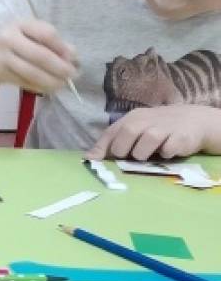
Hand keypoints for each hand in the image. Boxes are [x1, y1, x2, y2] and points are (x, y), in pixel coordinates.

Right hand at [0, 19, 78, 94]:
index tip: (73, 57)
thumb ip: (51, 41)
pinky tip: (49, 88)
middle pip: (40, 56)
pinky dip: (41, 87)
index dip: (62, 47)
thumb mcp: (29, 32)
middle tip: (72, 75)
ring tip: (63, 84)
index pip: (46, 34)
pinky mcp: (1, 75)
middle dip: (60, 68)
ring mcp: (3, 59)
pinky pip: (25, 83)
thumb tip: (72, 56)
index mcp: (20, 25)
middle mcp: (9, 40)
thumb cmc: (12, 40)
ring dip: (52, 81)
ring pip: (32, 73)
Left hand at [86, 105, 220, 160]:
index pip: (112, 131)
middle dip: (123, 150)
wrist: (192, 121)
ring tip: (145, 157)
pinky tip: (165, 154)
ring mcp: (165, 127)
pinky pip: (170, 147)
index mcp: (131, 119)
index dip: (102, 148)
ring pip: (149, 139)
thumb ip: (113, 142)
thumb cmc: (156, 129)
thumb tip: (89, 158)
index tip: (94, 161)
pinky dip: (165, 153)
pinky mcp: (182, 137)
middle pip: (128, 132)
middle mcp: (147, 120)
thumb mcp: (134, 131)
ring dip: (142, 153)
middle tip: (127, 157)